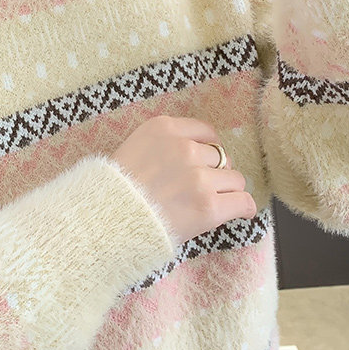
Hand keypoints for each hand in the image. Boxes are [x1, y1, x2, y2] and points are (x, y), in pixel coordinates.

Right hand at [111, 114, 256, 246]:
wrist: (104, 221)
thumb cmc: (114, 191)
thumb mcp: (134, 149)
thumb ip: (164, 145)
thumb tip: (196, 153)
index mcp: (164, 129)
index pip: (206, 132)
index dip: (206, 150)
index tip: (201, 164)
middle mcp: (184, 148)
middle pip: (221, 157)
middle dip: (214, 173)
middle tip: (197, 191)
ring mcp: (198, 177)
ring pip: (235, 180)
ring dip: (225, 192)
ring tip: (207, 205)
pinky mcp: (208, 206)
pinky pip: (243, 202)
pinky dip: (242, 208)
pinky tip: (236, 213)